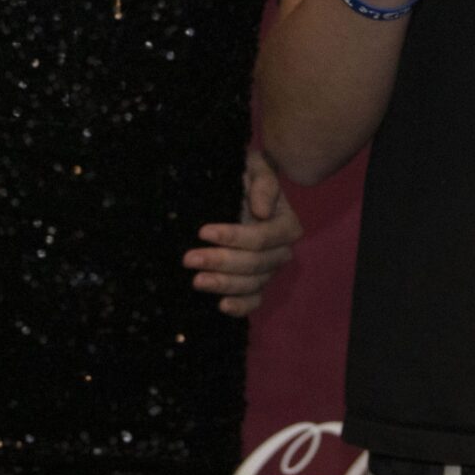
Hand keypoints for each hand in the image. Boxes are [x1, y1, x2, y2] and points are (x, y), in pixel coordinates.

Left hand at [187, 151, 302, 316]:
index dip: (233, 237)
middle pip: (254, 264)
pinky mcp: (257, 283)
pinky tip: (221, 306)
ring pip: (251, 284)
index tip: (202, 232)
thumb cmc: (246, 176)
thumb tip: (261, 211)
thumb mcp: (255, 168)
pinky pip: (254, 300)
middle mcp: (282, 251)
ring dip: (224, 285)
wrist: (239, 189)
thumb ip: (263, 184)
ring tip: (196, 281)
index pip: (260, 238)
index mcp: (286, 225)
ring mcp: (269, 270)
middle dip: (221, 262)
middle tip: (188, 259)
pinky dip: (241, 306)